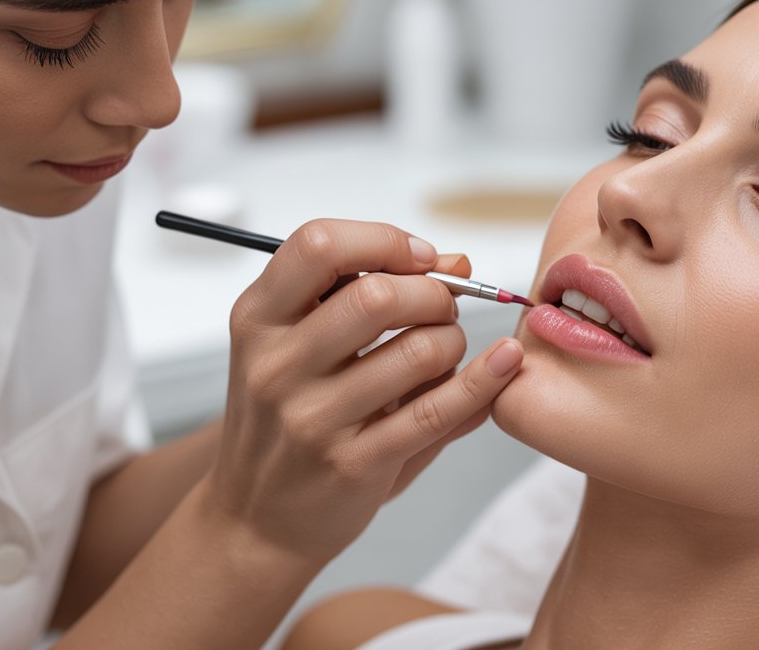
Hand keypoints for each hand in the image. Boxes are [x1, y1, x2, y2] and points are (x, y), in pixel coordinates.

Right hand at [207, 219, 522, 563]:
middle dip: (433, 293)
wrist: (255, 518)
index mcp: (258, 318)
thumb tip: (458, 262)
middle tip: (443, 309)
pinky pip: (436, 411)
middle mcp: (277, 364)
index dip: (384, 240)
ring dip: (454, 341)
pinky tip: (503, 364)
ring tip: (446, 352)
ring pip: (419, 351)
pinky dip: (482, 381)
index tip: (419, 259)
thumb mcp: (304, 346)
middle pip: (377, 294)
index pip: (317, 244)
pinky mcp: (353, 463)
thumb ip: (373, 294)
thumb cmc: (290, 417)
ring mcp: (312, 418)